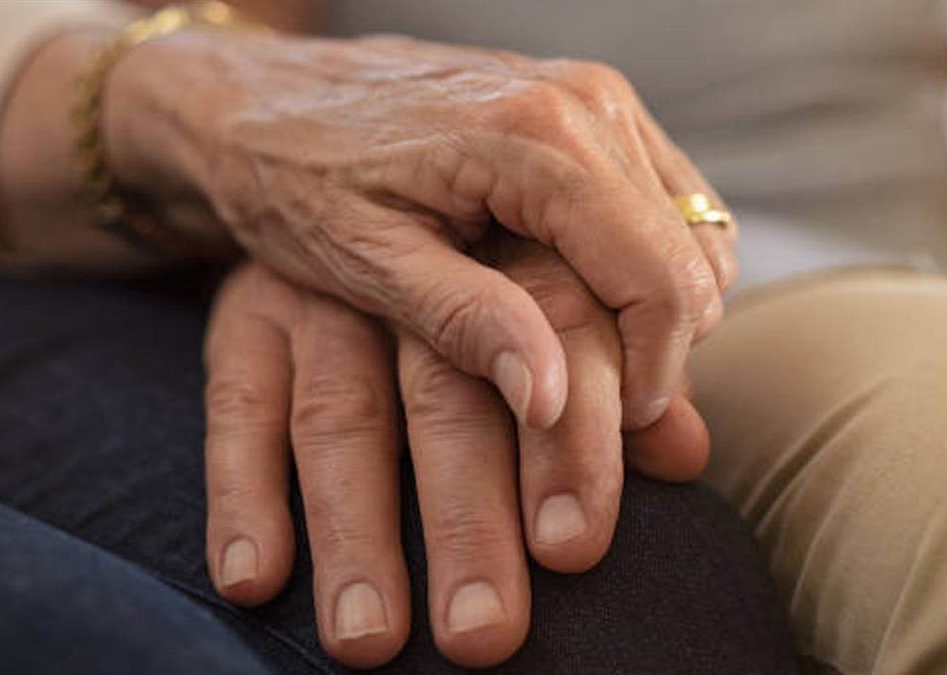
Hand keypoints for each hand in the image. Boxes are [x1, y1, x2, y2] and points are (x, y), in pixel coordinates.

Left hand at [110, 28, 735, 441]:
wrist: (259, 100)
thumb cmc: (295, 178)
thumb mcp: (365, 263)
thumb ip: (466, 322)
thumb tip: (553, 398)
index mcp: (534, 137)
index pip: (659, 277)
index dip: (654, 372)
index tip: (612, 429)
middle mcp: (584, 100)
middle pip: (687, 258)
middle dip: (657, 349)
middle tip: (586, 406)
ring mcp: (593, 96)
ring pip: (687, 232)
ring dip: (651, 309)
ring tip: (571, 353)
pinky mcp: (587, 107)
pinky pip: (664, 202)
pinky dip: (642, 264)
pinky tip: (574, 298)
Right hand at [203, 239, 707, 667]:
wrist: (337, 164)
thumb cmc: (476, 239)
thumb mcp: (545, 279)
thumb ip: (609, 364)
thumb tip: (688, 454)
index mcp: (512, 239)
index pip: (557, 339)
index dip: (573, 447)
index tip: (573, 550)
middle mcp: (415, 259)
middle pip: (446, 398)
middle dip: (468, 519)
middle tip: (483, 635)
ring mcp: (324, 288)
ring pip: (341, 414)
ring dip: (354, 532)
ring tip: (368, 638)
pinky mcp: (247, 308)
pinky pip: (237, 403)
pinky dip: (243, 492)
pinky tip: (253, 578)